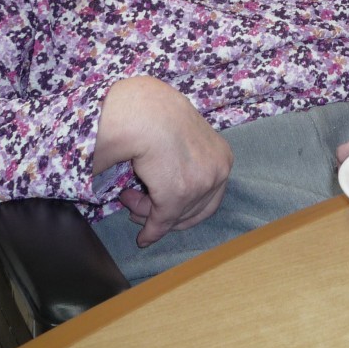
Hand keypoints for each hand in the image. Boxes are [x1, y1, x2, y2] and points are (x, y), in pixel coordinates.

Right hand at [96, 77, 232, 246]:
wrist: (143, 110)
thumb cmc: (156, 113)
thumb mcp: (179, 138)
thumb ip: (182, 161)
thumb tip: (167, 180)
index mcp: (221, 154)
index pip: (211, 194)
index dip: (189, 208)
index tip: (169, 211)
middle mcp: (219, 170)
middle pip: (195, 206)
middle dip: (168, 213)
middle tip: (141, 210)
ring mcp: (201, 183)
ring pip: (176, 213)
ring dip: (150, 213)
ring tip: (127, 199)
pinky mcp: (178, 195)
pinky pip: (162, 220)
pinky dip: (151, 231)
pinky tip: (142, 237)